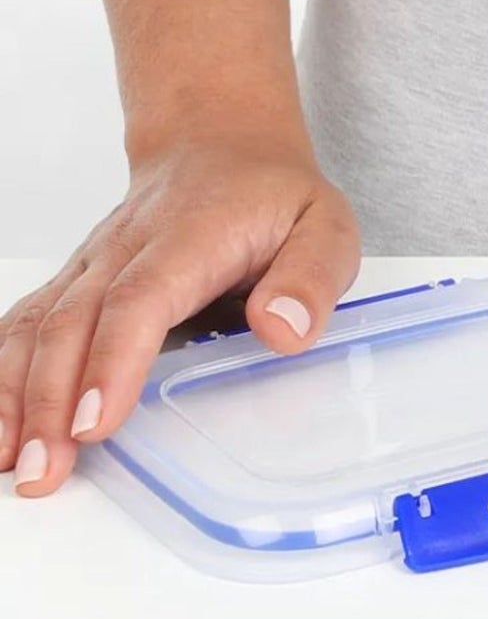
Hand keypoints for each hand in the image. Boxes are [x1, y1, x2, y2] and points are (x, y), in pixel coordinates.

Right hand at [0, 135, 359, 495]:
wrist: (221, 146)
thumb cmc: (275, 197)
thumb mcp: (325, 227)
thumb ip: (310, 277)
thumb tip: (283, 330)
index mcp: (189, 238)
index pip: (139, 301)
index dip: (111, 363)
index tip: (93, 424)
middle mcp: (124, 250)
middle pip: (72, 324)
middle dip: (48, 402)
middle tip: (41, 472)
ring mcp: (91, 265)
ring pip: (36, 326)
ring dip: (15, 396)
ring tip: (9, 465)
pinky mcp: (75, 281)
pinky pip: (24, 324)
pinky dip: (2, 374)